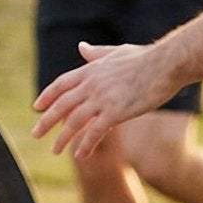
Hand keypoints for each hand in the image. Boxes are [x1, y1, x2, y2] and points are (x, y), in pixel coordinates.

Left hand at [32, 42, 172, 157]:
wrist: (167, 64)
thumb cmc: (147, 57)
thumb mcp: (117, 52)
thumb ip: (97, 53)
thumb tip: (81, 47)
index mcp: (91, 70)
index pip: (61, 84)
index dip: (47, 96)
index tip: (37, 107)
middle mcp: (91, 85)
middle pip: (61, 105)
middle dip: (46, 121)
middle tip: (35, 134)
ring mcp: (102, 99)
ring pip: (74, 121)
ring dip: (63, 139)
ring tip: (55, 151)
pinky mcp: (115, 112)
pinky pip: (94, 132)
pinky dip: (85, 145)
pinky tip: (80, 156)